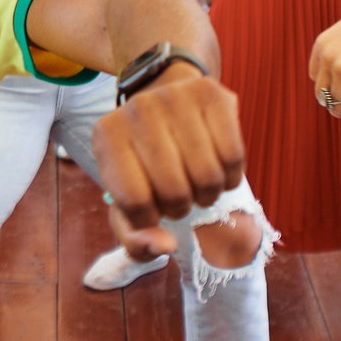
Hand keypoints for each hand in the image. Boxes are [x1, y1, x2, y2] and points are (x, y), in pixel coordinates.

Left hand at [92, 68, 243, 249]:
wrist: (167, 111)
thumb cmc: (145, 167)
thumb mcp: (128, 204)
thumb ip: (137, 240)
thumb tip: (165, 246)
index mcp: (107, 136)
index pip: (135, 202)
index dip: (150, 220)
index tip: (151, 209)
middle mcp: (137, 109)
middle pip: (174, 191)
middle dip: (180, 208)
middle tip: (178, 197)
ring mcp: (176, 96)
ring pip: (208, 176)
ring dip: (207, 195)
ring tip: (196, 185)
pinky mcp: (213, 94)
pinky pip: (233, 157)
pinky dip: (230, 177)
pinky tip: (218, 171)